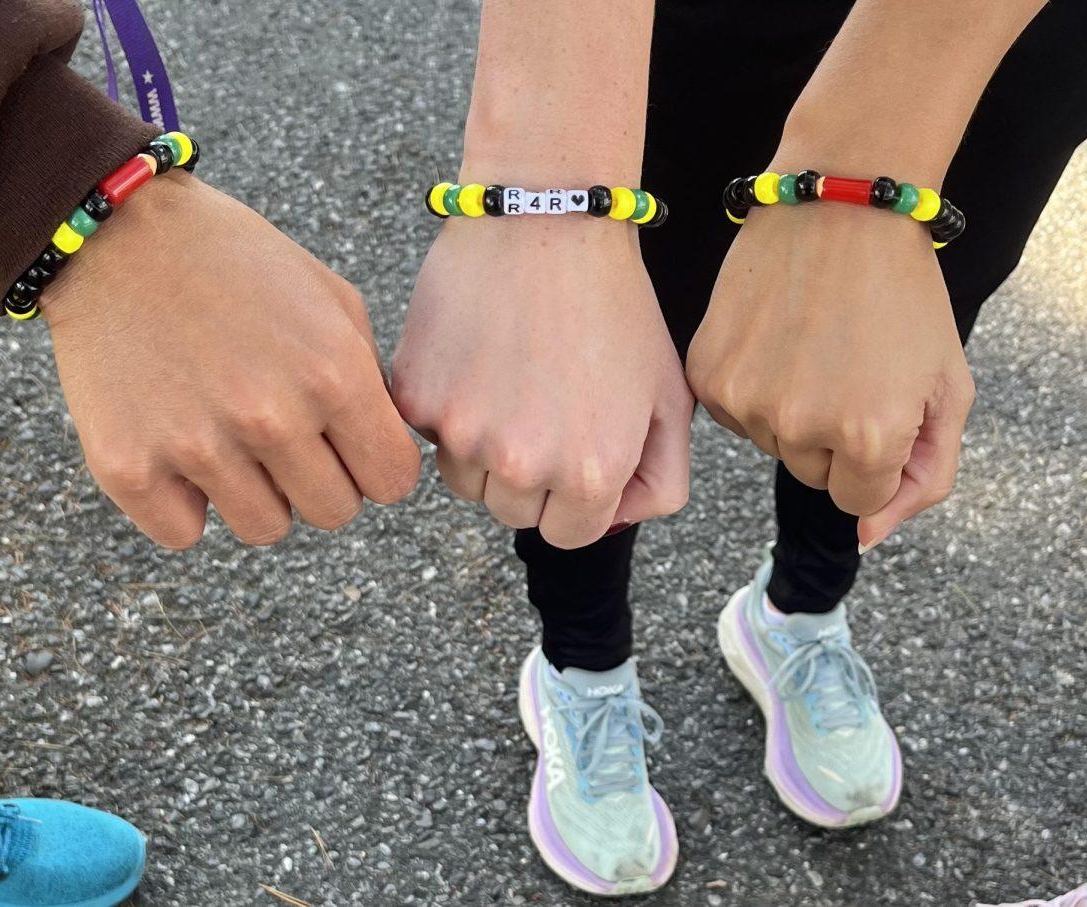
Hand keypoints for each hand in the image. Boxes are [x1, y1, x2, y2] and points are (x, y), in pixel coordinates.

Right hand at [41, 172, 420, 547]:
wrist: (119, 235)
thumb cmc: (239, 264)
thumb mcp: (332, 300)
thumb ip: (370, 381)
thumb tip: (385, 449)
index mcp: (333, 374)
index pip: (393, 480)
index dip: (378, 463)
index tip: (352, 444)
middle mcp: (270, 416)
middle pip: (334, 512)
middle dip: (321, 480)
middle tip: (289, 437)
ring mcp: (197, 446)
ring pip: (265, 528)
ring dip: (258, 494)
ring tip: (233, 436)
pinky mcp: (128, 467)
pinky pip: (184, 533)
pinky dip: (186, 502)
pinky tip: (179, 448)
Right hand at [392, 216, 691, 548]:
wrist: (547, 220)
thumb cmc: (616, 306)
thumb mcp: (670, 399)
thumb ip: (660, 481)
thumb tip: (609, 522)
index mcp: (589, 474)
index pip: (569, 535)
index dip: (577, 496)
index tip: (577, 448)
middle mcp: (521, 465)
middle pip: (512, 513)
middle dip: (531, 477)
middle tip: (543, 408)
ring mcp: (461, 432)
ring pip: (464, 481)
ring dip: (483, 449)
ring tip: (509, 382)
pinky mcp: (416, 397)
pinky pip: (426, 434)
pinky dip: (446, 408)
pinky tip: (477, 359)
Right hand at [687, 201, 974, 549]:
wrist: (837, 209)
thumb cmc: (904, 295)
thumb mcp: (948, 389)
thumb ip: (925, 478)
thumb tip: (867, 538)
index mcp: (870, 435)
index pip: (859, 500)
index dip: (875, 455)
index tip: (878, 402)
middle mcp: (801, 427)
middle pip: (812, 475)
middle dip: (833, 436)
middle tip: (846, 364)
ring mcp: (746, 401)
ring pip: (770, 444)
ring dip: (790, 412)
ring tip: (809, 344)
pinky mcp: (706, 376)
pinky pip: (731, 416)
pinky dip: (751, 389)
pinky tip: (773, 339)